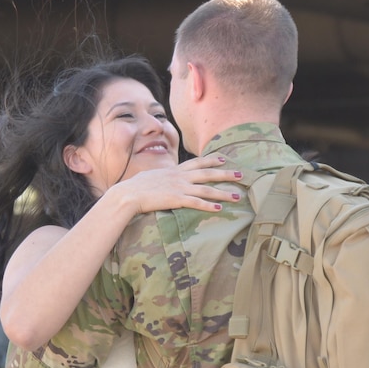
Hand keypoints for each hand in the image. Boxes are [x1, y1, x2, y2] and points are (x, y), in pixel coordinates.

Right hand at [108, 154, 244, 215]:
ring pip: (206, 189)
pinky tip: (219, 208)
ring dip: (223, 192)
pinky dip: (209, 205)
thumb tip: (162, 177)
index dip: (211, 160)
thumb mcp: (151, 176)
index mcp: (174, 170)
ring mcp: (178, 188)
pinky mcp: (176, 200)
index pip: (196, 162)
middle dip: (225, 174)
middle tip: (241, 174)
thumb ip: (161, 176)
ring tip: (237, 196)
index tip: (224, 158)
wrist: (127, 194)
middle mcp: (179, 177)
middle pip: (207, 173)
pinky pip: (196, 203)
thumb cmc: (135, 187)